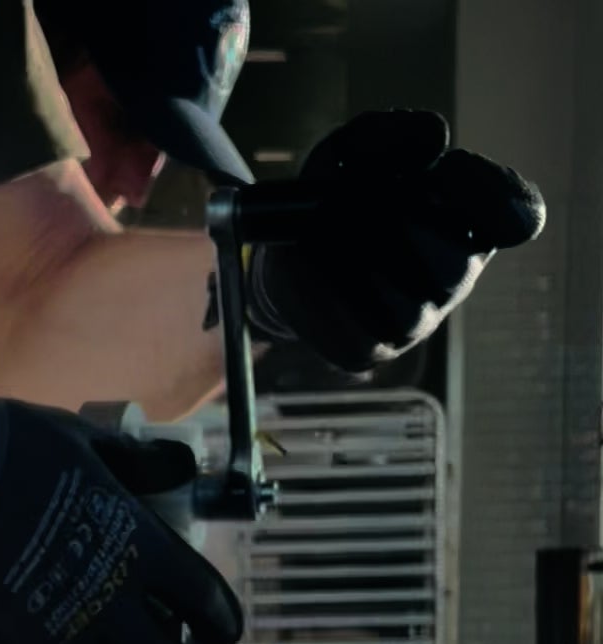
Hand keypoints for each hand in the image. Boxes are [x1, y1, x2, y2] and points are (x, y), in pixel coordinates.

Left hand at [248, 109, 545, 372]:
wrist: (285, 255)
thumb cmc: (337, 196)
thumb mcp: (353, 151)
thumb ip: (390, 135)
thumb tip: (434, 135)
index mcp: (468, 219)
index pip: (518, 216)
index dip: (497, 199)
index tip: (446, 172)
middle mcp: (454, 274)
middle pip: (450, 265)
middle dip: (396, 228)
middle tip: (357, 202)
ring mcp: (418, 320)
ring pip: (405, 305)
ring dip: (357, 262)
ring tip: (325, 231)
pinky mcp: (370, 348)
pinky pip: (357, 326)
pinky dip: (326, 289)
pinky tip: (310, 264)